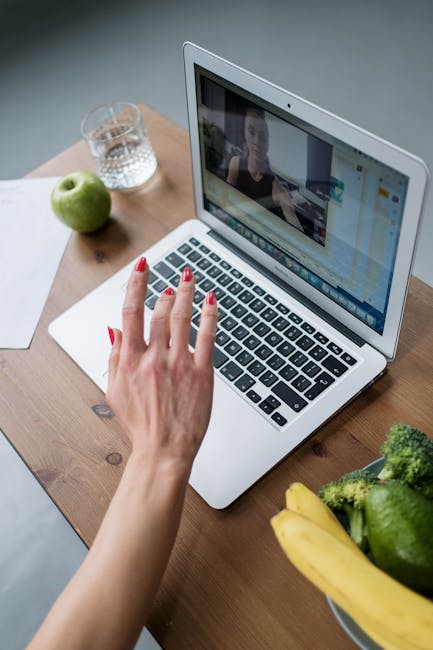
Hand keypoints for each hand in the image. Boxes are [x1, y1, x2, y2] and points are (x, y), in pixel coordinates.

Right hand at [106, 258, 217, 470]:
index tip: (142, 267)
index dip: (137, 284)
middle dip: (166, 290)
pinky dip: (209, 315)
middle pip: (159, 311)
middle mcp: (154, 357)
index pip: (131, 311)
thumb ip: (115, 356)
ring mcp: (179, 364)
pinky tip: (211, 301)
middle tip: (172, 280)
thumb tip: (114, 328)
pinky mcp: (201, 373)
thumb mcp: (114, 390)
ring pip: (182, 318)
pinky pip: (207, 336)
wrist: (164, 450)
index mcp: (131, 360)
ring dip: (186, 294)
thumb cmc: (141, 424)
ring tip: (189, 278)